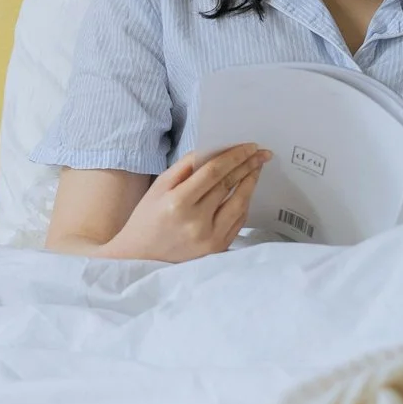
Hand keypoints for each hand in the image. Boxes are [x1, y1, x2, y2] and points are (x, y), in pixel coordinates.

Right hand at [101, 144, 269, 261]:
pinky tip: (245, 192)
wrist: (140, 257)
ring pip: (239, 204)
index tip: (249, 146)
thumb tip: (213, 151)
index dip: (234, 156)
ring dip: (250, 184)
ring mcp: (209, 238)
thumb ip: (185, 167)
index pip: (214, 172)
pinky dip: (244, 204)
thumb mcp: (159, 187)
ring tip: (256, 169)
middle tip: (262, 153)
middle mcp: (196, 222)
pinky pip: (238, 222)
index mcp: (178, 202)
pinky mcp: (217, 249)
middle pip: (229, 186)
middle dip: (248, 166)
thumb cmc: (147, 218)